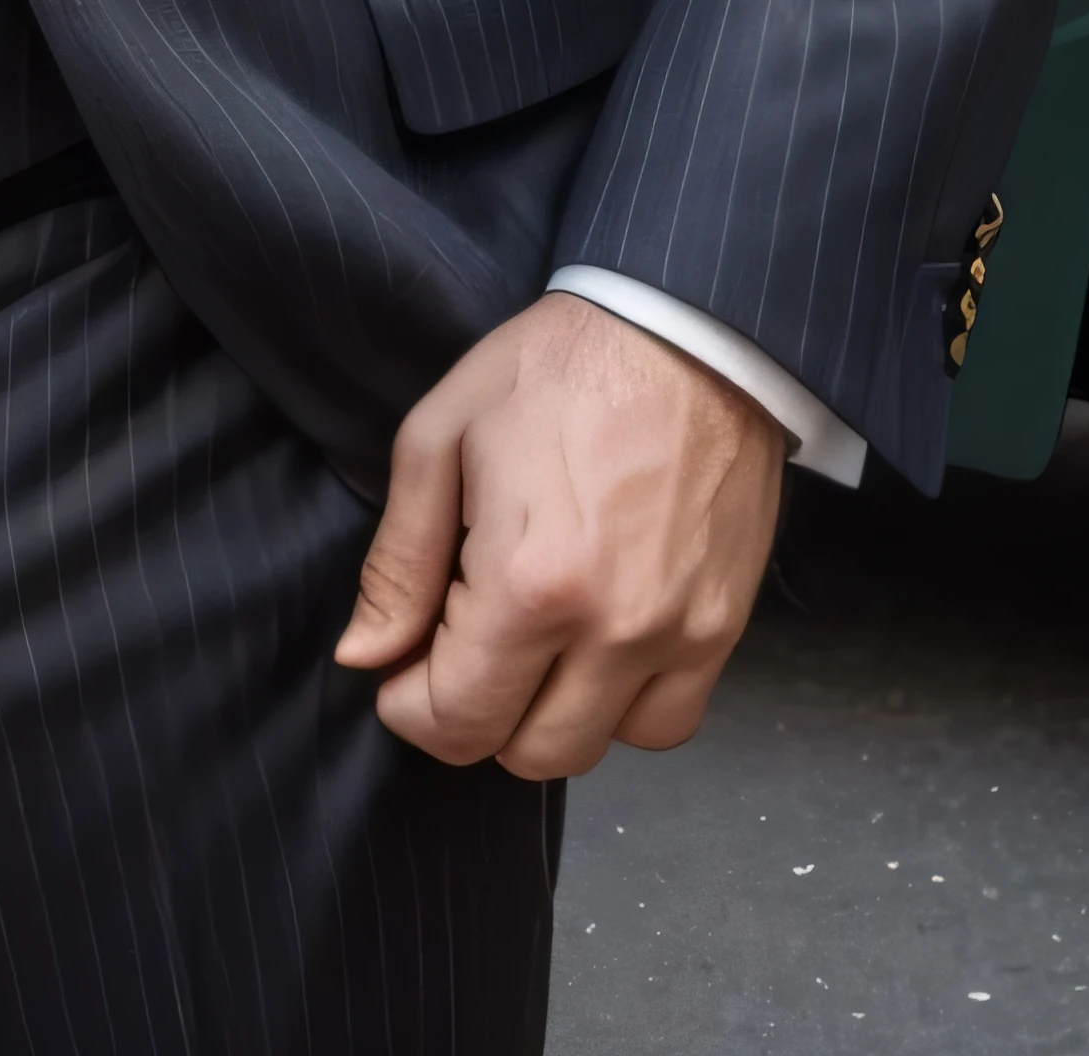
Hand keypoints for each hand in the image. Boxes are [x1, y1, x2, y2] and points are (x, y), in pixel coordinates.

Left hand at [332, 291, 787, 779]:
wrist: (684, 335)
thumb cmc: (551, 372)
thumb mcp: (440, 440)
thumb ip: (399, 562)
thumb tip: (363, 655)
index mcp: (532, 584)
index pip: (458, 717)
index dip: (409, 707)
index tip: (397, 674)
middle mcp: (612, 631)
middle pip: (526, 753)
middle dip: (472, 716)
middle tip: (455, 652)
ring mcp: (678, 638)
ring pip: (598, 751)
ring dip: (546, 718)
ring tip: (524, 646)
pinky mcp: (724, 631)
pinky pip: (665, 723)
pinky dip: (620, 709)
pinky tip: (590, 648)